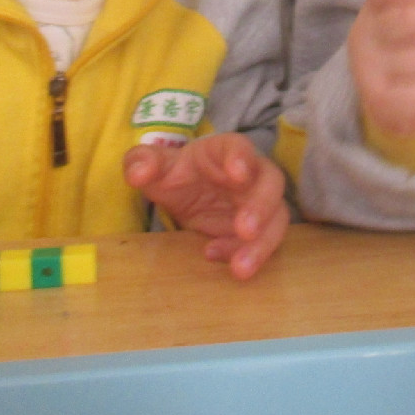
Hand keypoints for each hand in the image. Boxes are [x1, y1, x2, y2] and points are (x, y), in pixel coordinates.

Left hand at [124, 133, 287, 279]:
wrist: (187, 195)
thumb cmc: (175, 173)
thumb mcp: (153, 166)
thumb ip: (142, 163)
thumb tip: (137, 172)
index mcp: (225, 151)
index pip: (239, 147)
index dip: (241, 158)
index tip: (237, 173)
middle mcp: (251, 174)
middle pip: (271, 183)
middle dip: (261, 206)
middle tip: (244, 230)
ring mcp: (259, 202)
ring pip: (277, 218)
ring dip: (262, 243)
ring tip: (240, 268)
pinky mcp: (259, 229)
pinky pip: (265, 242)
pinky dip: (250, 256)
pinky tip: (224, 262)